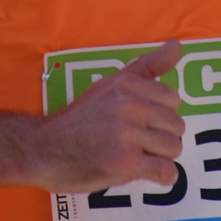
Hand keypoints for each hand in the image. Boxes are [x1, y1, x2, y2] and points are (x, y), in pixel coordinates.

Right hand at [28, 39, 184, 192]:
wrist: (43, 149)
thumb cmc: (81, 118)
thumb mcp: (111, 84)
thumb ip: (148, 65)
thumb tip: (177, 45)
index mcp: (126, 84)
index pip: (173, 100)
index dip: (159, 115)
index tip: (140, 121)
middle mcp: (128, 105)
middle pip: (176, 126)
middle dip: (161, 137)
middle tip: (137, 142)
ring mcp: (126, 134)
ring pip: (173, 149)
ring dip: (159, 157)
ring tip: (136, 156)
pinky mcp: (124, 162)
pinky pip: (165, 171)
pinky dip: (161, 176)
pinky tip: (145, 172)